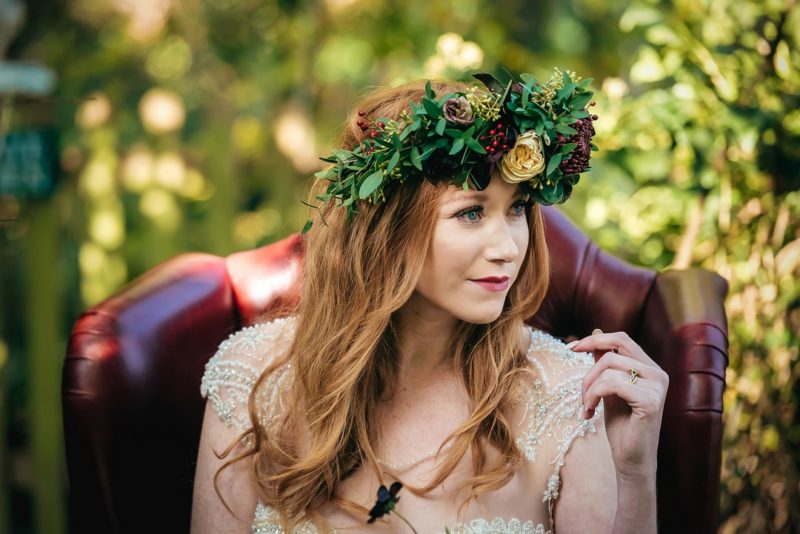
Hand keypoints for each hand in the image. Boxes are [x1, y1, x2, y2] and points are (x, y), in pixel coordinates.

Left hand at [566, 330, 668, 479]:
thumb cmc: (621, 426)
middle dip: (588, 370)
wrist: (631, 459)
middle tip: (581, 393)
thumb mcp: (609, 390)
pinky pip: (611, 385)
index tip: (571, 347)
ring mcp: (657, 387)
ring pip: (608, 369)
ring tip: (586, 407)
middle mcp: (658, 373)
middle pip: (612, 352)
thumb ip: (606, 366)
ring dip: (588, 388)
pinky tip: (589, 412)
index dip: (595, 339)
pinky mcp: (651, 402)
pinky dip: (593, 396)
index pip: (621, 339)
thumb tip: (593, 339)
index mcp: (650, 368)